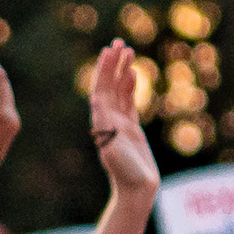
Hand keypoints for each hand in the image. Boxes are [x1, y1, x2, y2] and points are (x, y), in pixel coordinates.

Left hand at [85, 41, 158, 203]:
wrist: (136, 190)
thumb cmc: (124, 172)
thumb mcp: (111, 147)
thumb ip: (105, 124)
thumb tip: (97, 99)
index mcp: (102, 121)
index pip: (102, 89)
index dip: (104, 69)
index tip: (108, 50)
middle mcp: (108, 120)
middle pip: (109, 86)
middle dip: (113, 64)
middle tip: (120, 42)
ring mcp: (120, 124)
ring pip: (120, 91)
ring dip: (122, 72)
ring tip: (128, 52)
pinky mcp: (132, 130)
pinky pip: (129, 103)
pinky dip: (130, 87)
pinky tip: (133, 75)